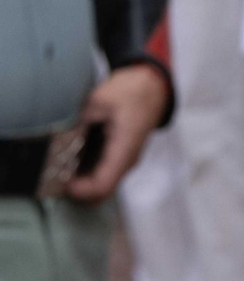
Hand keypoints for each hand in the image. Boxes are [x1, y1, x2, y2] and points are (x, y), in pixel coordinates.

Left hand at [65, 64, 167, 201]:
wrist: (152, 87)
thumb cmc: (129, 91)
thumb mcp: (99, 100)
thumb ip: (78, 122)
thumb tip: (55, 141)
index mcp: (125, 147)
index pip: (103, 185)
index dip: (79, 190)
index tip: (61, 180)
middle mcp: (127, 160)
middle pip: (101, 194)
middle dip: (76, 192)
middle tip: (54, 177)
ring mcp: (125, 162)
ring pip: (101, 187)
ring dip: (79, 183)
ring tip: (60, 167)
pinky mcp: (120, 159)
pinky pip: (102, 176)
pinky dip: (85, 175)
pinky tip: (71, 160)